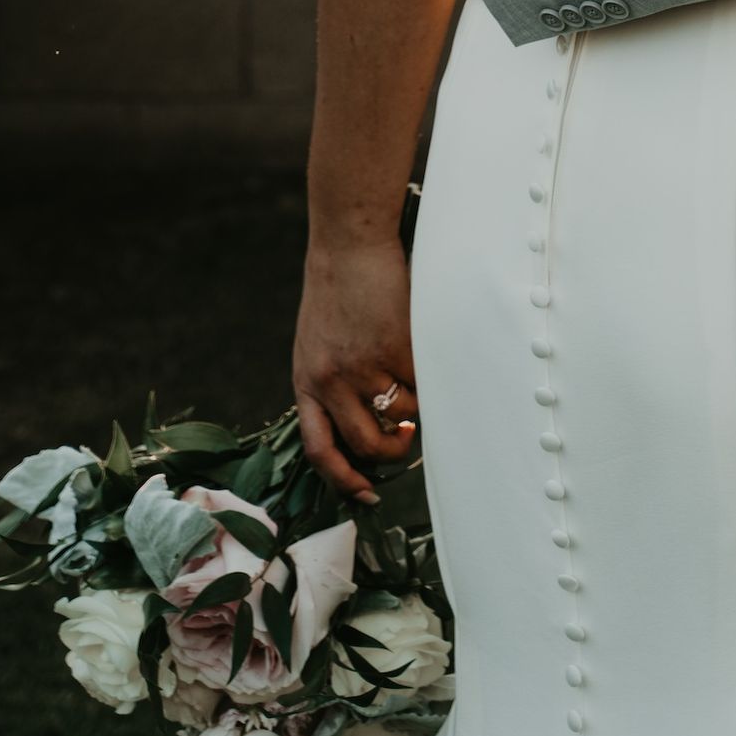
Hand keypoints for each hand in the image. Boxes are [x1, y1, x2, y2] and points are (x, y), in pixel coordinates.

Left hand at [295, 238, 420, 504]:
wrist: (349, 242)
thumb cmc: (338, 287)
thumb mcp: (317, 342)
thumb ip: (331, 380)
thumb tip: (369, 420)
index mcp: (307, 382)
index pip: (319, 449)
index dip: (344, 479)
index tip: (366, 493)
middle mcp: (331, 382)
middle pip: (365, 443)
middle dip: (391, 451)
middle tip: (406, 438)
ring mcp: (364, 366)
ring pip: (399, 413)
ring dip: (414, 408)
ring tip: (416, 384)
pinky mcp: (395, 347)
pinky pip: (420, 381)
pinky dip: (428, 377)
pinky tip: (424, 355)